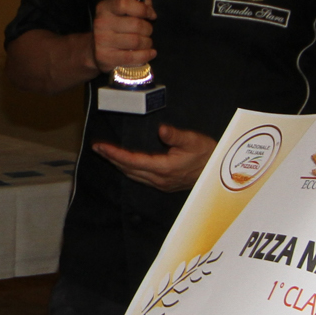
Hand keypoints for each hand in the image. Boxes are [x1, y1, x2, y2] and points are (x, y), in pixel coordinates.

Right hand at [91, 0, 154, 72]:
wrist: (95, 49)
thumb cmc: (115, 28)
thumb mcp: (122, 12)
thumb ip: (137, 5)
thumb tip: (150, 8)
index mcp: (105, 8)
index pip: (125, 4)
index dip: (142, 9)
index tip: (152, 15)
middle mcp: (101, 23)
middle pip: (135, 24)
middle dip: (148, 29)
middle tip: (148, 32)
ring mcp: (102, 41)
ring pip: (136, 41)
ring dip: (147, 43)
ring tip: (147, 43)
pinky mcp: (106, 57)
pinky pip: (132, 57)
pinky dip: (146, 55)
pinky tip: (151, 53)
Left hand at [93, 124, 215, 191]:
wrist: (218, 172)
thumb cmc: (207, 154)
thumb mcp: (194, 140)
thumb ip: (176, 135)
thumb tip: (161, 129)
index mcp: (164, 168)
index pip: (133, 161)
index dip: (115, 154)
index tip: (101, 146)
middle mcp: (159, 179)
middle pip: (128, 169)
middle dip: (111, 158)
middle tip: (97, 147)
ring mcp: (161, 184)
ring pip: (133, 175)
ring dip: (117, 164)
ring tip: (105, 153)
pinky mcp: (163, 184)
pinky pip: (139, 177)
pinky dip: (128, 169)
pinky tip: (123, 163)